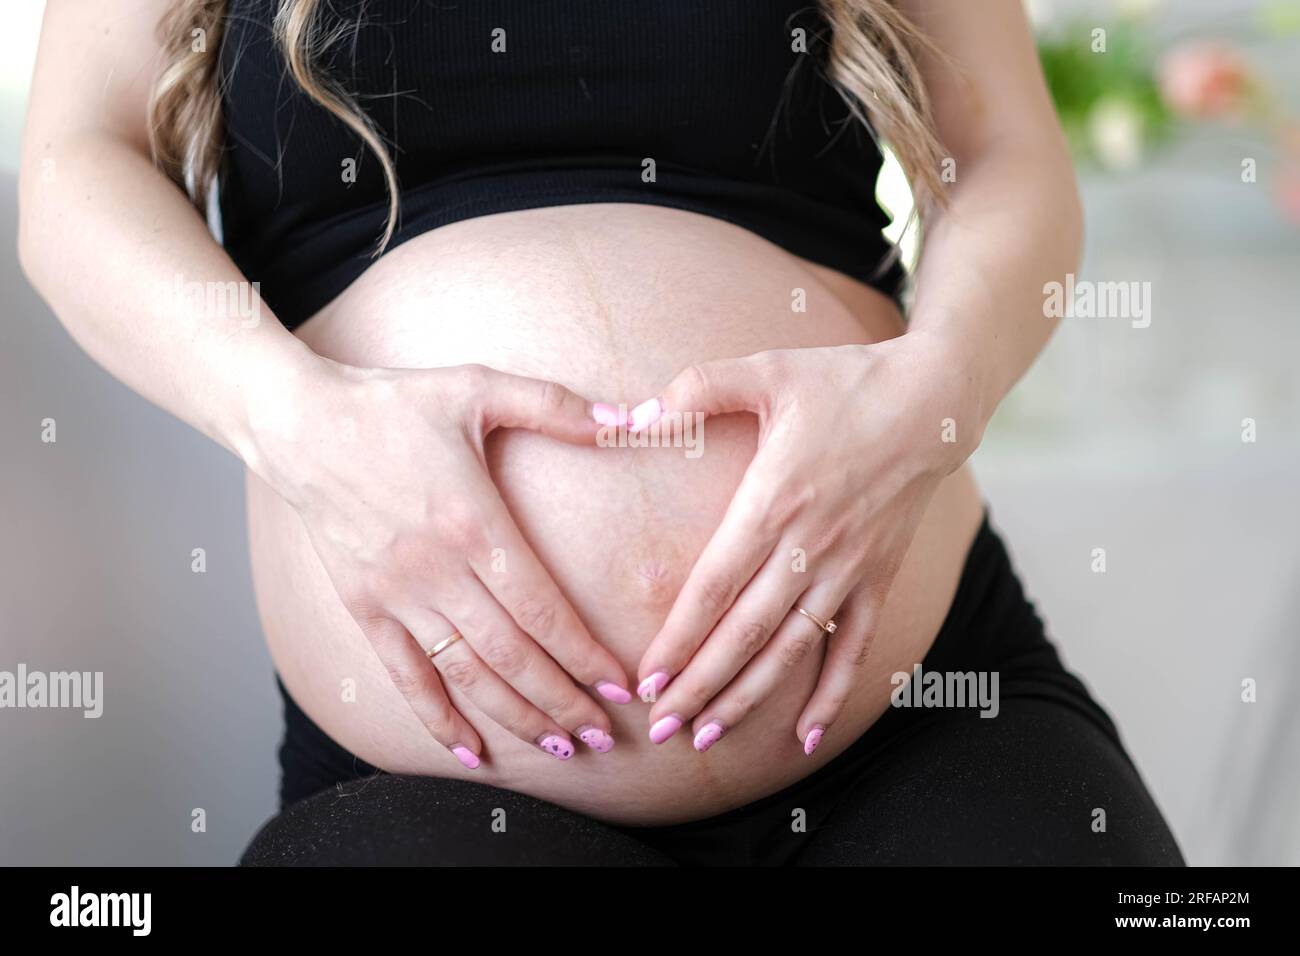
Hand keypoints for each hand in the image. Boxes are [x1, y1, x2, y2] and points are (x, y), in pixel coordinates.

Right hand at [254, 359, 632, 767]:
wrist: (299, 424)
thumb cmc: (394, 403)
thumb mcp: (477, 386)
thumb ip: (556, 405)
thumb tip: (632, 415)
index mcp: (473, 523)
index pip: (542, 610)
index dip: (585, 656)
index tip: (621, 687)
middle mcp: (437, 571)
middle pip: (514, 656)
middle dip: (564, 702)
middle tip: (604, 736)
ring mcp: (397, 596)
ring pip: (468, 675)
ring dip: (517, 718)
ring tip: (560, 749)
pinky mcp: (364, 608)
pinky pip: (406, 677)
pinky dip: (438, 718)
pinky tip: (471, 752)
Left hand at [630, 334, 985, 753]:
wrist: (931, 399)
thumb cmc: (841, 381)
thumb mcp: (766, 369)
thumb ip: (697, 389)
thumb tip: (634, 415)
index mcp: (775, 500)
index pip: (716, 586)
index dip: (680, 638)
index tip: (646, 679)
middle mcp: (811, 546)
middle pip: (747, 633)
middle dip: (700, 687)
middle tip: (658, 729)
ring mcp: (849, 568)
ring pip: (793, 651)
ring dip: (748, 698)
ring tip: (707, 738)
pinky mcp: (879, 577)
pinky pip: (854, 647)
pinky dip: (832, 694)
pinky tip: (806, 736)